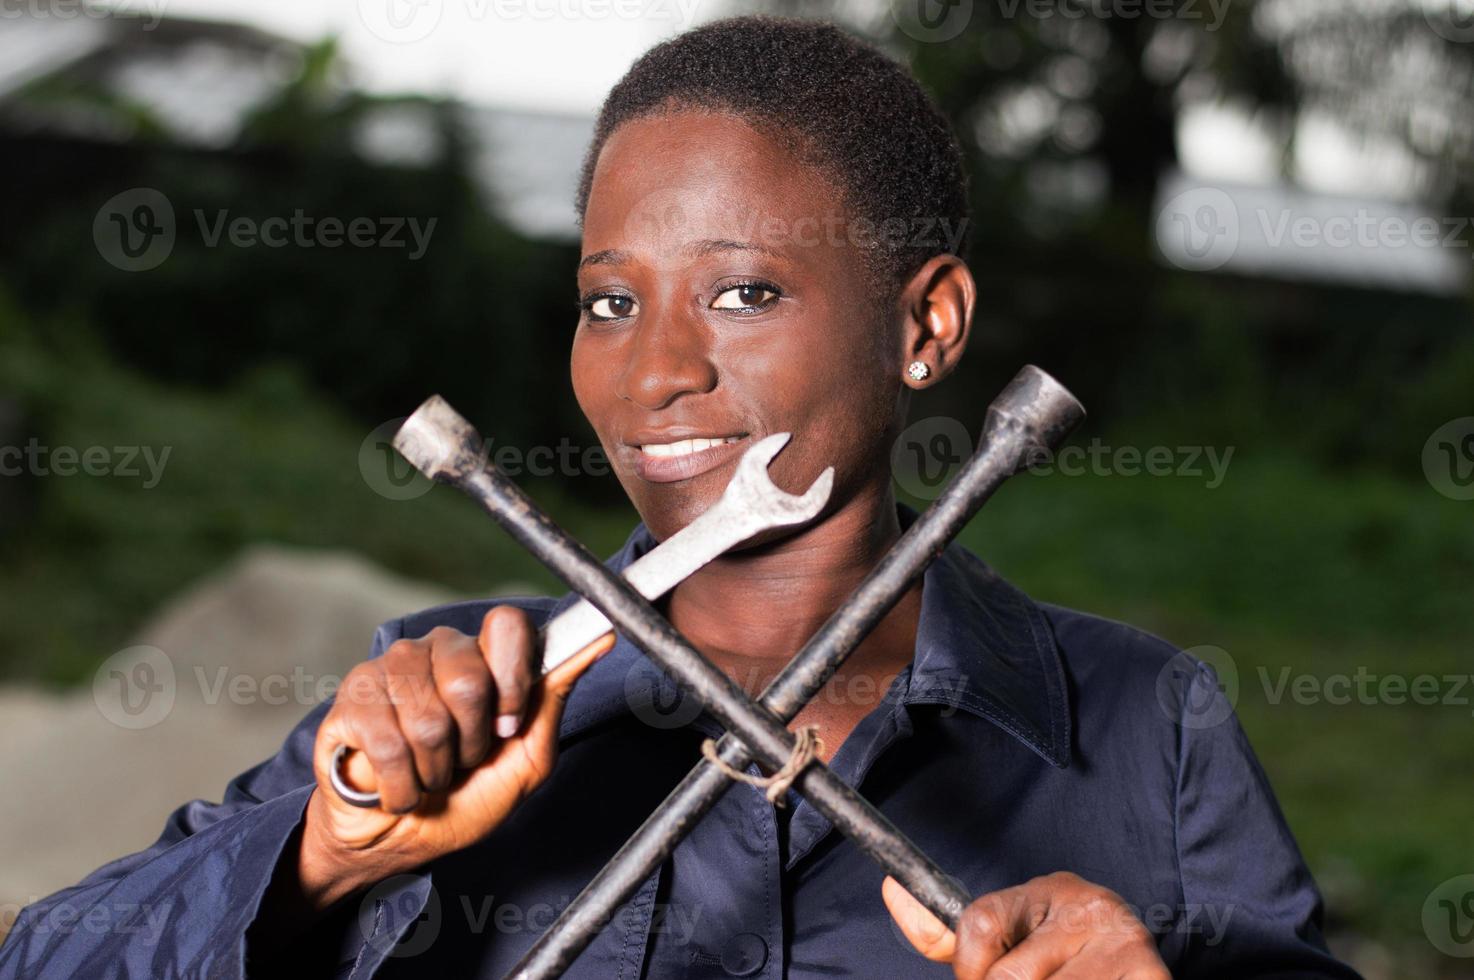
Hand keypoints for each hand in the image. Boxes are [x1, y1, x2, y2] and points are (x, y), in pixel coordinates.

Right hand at [299, 606, 613, 907]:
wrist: (402, 841)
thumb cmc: (466, 796)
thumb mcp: (526, 755)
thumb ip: (555, 695)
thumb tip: (602, 637)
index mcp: (483, 657)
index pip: (507, 625)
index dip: (513, 678)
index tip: (509, 725)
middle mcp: (437, 650)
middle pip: (469, 678)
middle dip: (472, 742)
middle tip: (462, 761)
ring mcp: (389, 669)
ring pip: (428, 717)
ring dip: (435, 768)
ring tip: (428, 773)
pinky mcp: (351, 699)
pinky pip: (387, 741)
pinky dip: (401, 784)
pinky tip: (397, 786)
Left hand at [883, 871, 1170, 978]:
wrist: (1135, 969)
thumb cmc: (1059, 959)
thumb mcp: (1008, 938)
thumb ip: (951, 934)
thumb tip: (891, 889)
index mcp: (1044, 890)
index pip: (978, 924)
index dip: (972, 966)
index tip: (982, 973)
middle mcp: (1085, 903)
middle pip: (1006, 976)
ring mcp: (1120, 938)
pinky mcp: (1147, 972)